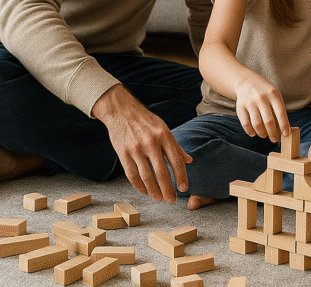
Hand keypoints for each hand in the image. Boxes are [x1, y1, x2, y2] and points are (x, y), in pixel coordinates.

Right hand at [92, 85, 191, 203]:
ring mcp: (136, 149)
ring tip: (159, 198)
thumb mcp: (164, 129)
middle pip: (162, 172)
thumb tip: (189, 161)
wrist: (121, 111)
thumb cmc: (146, 121)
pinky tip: (145, 191)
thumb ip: (176, 146)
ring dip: (154, 190)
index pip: (176, 161)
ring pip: (146, 176)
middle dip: (168, 189)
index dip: (181, 176)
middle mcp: (151, 143)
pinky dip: (139, 186)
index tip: (183, 188)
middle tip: (171, 200)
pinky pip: (132, 175)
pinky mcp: (123, 153)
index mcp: (164, 136)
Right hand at [234, 73, 288, 140]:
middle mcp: (261, 98)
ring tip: (264, 135)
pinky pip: (245, 124)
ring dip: (262, 133)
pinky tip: (254, 133)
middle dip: (273, 133)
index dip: (284, 126)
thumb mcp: (275, 96)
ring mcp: (250, 103)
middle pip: (269, 121)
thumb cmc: (265, 93)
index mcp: (273, 95)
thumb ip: (279, 111)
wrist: (247, 82)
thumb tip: (284, 131)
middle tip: (274, 139)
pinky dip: (250, 132)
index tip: (286, 135)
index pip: (281, 113)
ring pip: (257, 124)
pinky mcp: (240, 107)